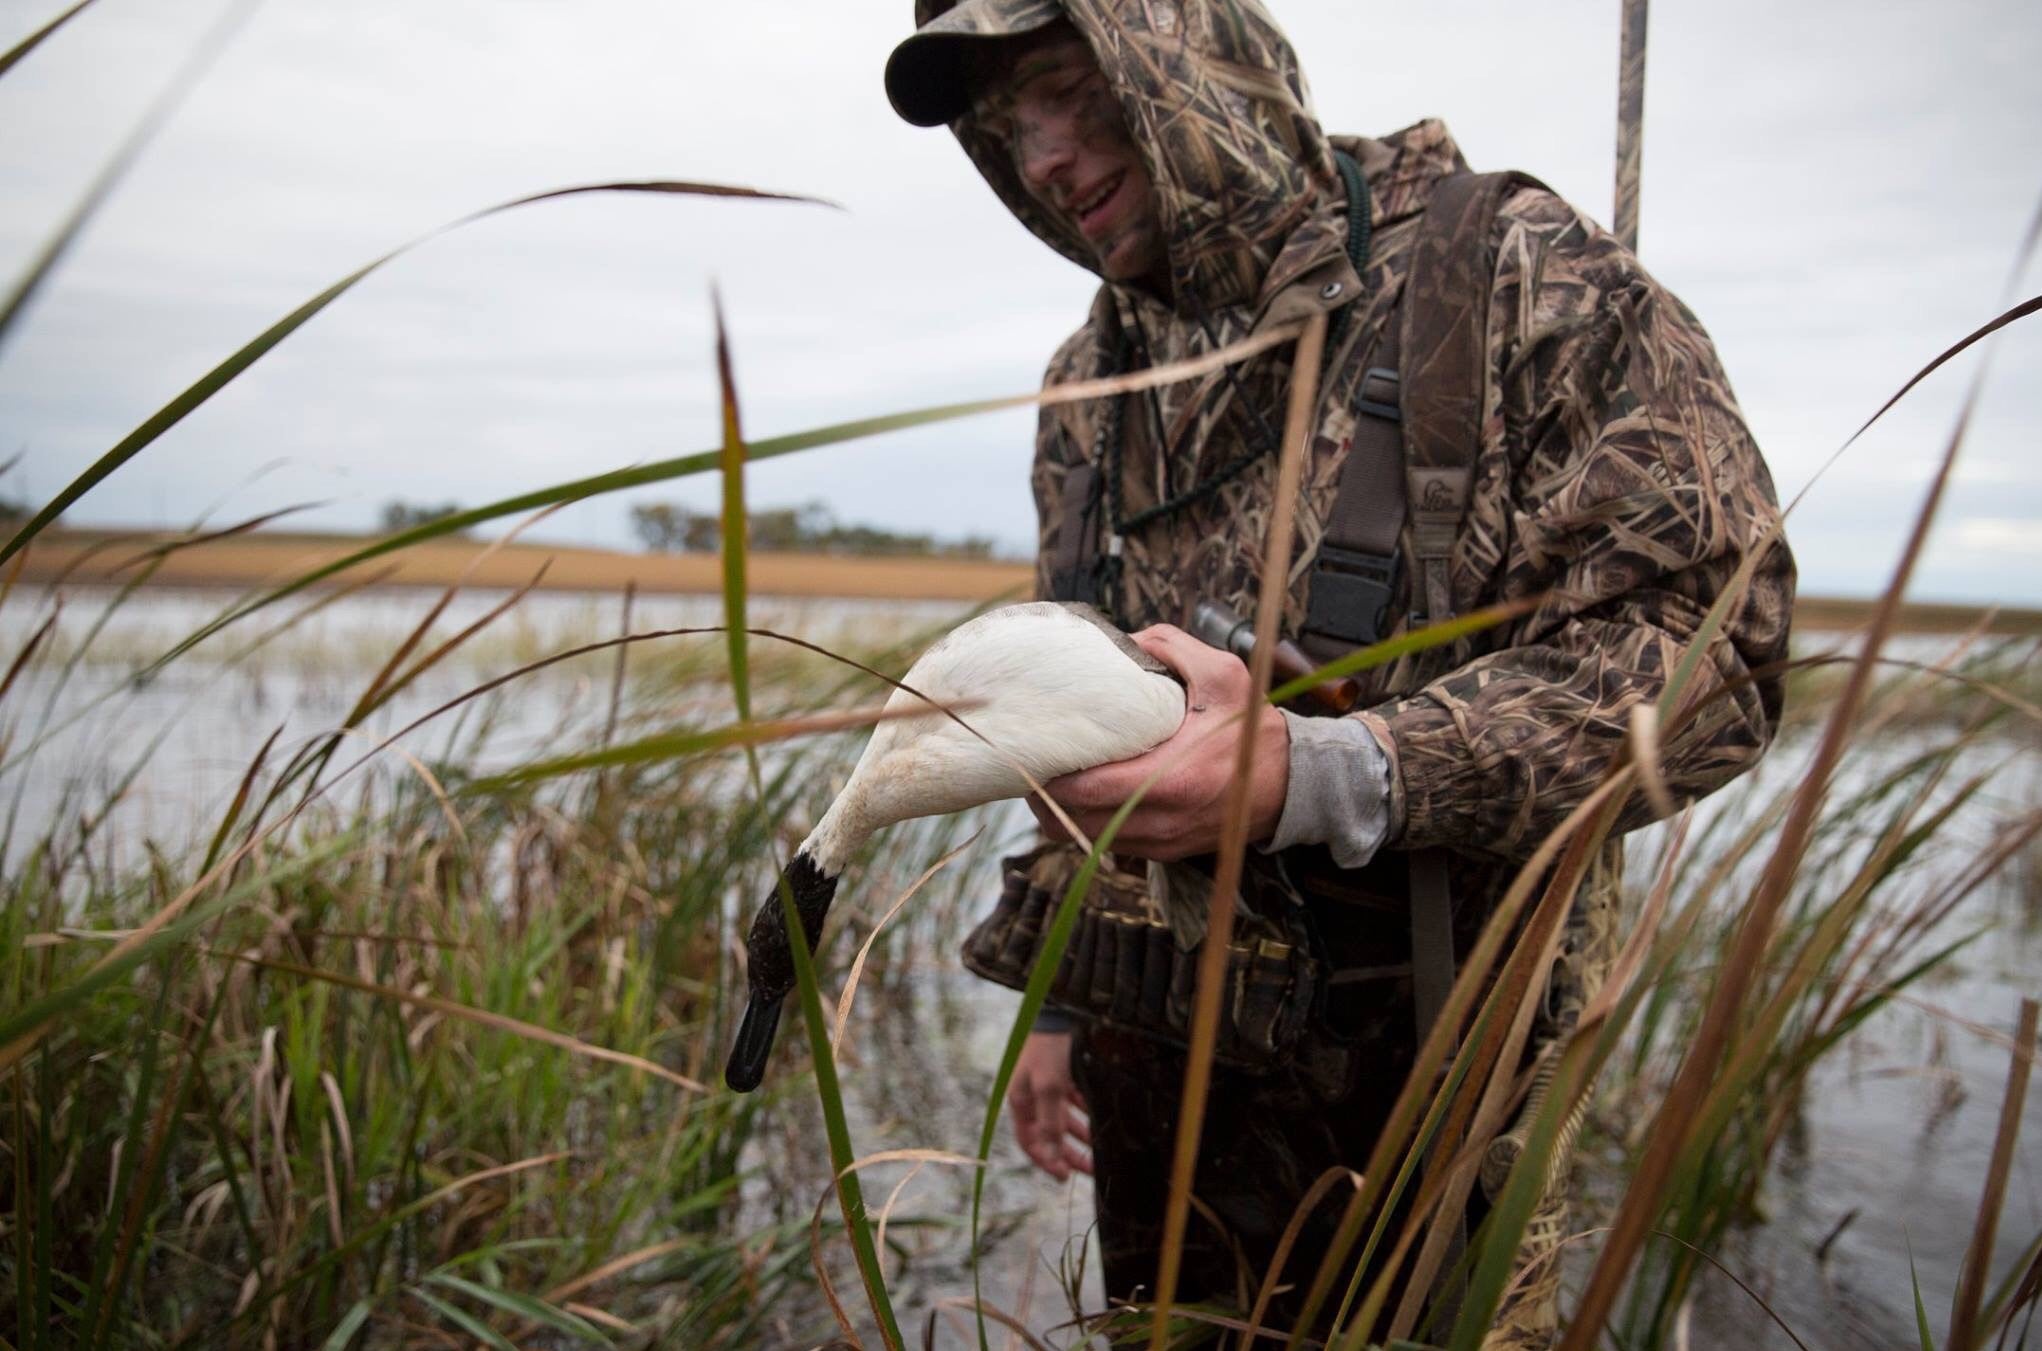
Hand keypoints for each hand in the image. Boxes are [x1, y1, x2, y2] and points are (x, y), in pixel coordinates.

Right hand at [1009, 1031, 1091, 1179]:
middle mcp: (1032, 1096)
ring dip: (1080, 1135)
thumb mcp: (1049, 1087)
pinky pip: (1073, 1101)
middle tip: (1089, 1170)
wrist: (1058, 1009)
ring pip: (1063, 1119)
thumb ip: (1051, 1122)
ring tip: (1100, 1148)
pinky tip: (1100, 1119)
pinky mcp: (1062, 1074)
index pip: (1029, 1141)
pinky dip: (1084, 1112)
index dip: (1045, 1161)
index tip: (1065, 1177)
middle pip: (1049, 1134)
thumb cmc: (1048, 1048)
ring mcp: (1047, 1085)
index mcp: (1021, 1102)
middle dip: (1067, 1153)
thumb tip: (1051, 1156)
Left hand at [1028, 624, 1288, 860]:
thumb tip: (1126, 639)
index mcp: (1171, 779)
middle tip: (1034, 768)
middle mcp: (1162, 820)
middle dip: (1047, 799)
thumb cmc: (1253, 730)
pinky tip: (1085, 800)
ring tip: (1053, 783)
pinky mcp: (1165, 853)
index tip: (1036, 752)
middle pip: (1075, 824)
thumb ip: (1172, 647)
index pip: (1087, 791)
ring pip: (1088, 841)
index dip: (1051, 776)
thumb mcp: (1223, 675)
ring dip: (1064, 816)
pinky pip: (1110, 847)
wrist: (1292, 783)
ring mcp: (1162, 843)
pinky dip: (1090, 826)